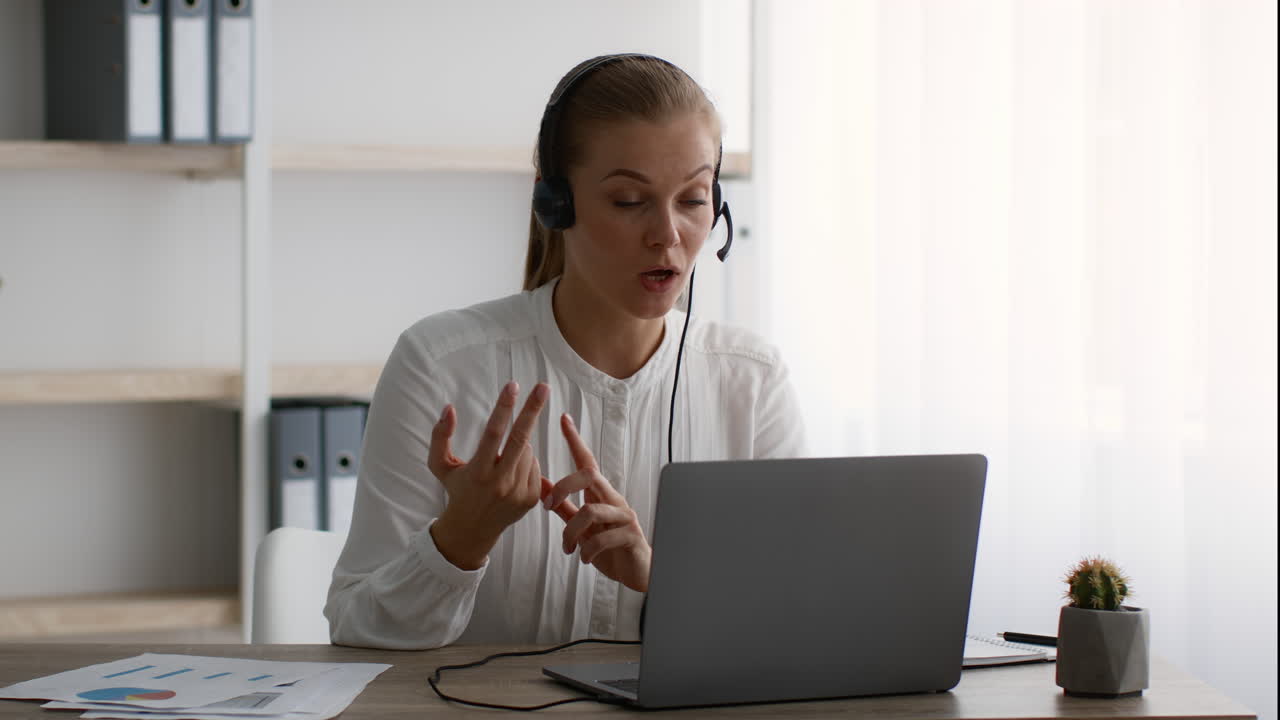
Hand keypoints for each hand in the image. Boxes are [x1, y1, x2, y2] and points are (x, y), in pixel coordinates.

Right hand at [427, 381, 548, 569]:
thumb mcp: (439, 466)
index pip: (493, 433)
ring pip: (527, 451)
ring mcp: (518, 492)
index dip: (504, 407)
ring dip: (518, 445)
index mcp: (477, 472)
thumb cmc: (456, 490)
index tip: (512, 385)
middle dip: (532, 410)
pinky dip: (525, 461)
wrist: (472, 530)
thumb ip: (440, 437)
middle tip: (543, 387)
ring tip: (502, 460)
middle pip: (520, 438)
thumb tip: (449, 408)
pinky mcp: (531, 498)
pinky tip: (511, 472)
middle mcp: (500, 482)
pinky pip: (534, 466)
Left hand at [542, 413, 651, 592]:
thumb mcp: (581, 528)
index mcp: (601, 495)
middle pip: (589, 475)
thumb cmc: (610, 549)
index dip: (575, 440)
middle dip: (563, 486)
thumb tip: (541, 484)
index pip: (587, 462)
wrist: (638, 574)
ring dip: (570, 532)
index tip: (563, 419)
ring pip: (591, 510)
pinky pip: (603, 538)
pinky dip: (587, 551)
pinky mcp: (630, 536)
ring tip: (568, 549)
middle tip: (548, 505)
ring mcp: (624, 517)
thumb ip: (563, 507)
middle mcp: (614, 500)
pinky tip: (584, 559)